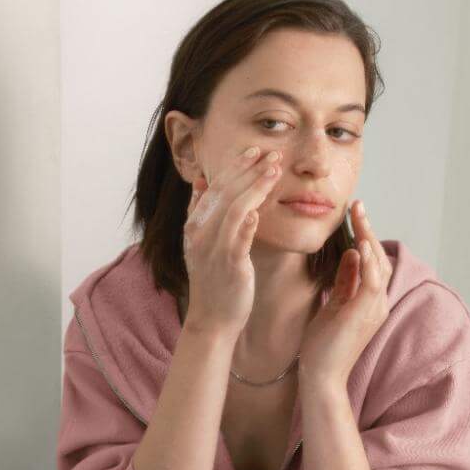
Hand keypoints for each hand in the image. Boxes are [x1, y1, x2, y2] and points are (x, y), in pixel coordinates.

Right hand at [181, 146, 280, 335]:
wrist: (212, 319)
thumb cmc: (212, 280)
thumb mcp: (200, 243)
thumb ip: (199, 211)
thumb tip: (200, 181)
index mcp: (194, 225)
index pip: (215, 187)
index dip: (235, 166)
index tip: (255, 150)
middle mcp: (201, 233)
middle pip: (226, 192)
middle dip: (249, 169)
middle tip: (271, 152)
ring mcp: (214, 249)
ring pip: (234, 209)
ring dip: (255, 186)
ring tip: (275, 169)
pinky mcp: (230, 265)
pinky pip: (238, 240)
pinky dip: (247, 224)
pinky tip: (259, 210)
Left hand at [298, 200, 392, 395]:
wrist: (320, 377)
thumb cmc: (323, 346)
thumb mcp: (334, 305)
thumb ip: (345, 280)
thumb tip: (350, 254)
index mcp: (372, 301)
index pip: (374, 262)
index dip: (365, 236)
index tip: (353, 214)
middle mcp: (379, 303)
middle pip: (379, 258)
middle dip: (368, 229)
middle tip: (356, 205)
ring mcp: (375, 308)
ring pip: (378, 264)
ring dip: (368, 236)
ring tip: (358, 213)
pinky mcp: (365, 314)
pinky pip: (372, 280)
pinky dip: (367, 260)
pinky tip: (357, 242)